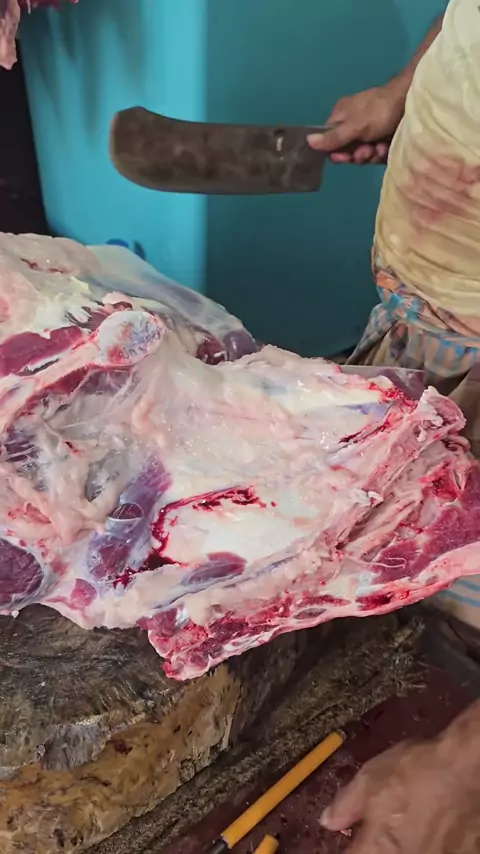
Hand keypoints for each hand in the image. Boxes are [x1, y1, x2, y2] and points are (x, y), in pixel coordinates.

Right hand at [308, 78, 406, 163]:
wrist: (411, 103)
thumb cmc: (379, 111)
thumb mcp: (353, 125)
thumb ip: (332, 137)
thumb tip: (307, 141)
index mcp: (342, 116)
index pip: (330, 141)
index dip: (336, 152)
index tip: (344, 156)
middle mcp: (354, 125)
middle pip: (347, 151)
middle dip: (357, 154)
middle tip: (366, 150)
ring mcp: (369, 132)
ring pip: (363, 154)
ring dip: (370, 155)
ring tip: (379, 148)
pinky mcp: (383, 139)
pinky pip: (376, 154)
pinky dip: (381, 153)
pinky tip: (386, 148)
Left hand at [321, 704, 479, 852]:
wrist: (467, 768)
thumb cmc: (416, 771)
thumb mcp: (370, 779)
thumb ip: (346, 804)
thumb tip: (328, 820)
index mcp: (378, 850)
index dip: (352, 844)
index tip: (356, 837)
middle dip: (378, 846)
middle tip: (386, 829)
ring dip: (408, 846)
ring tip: (415, 826)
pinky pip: (439, 853)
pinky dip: (434, 845)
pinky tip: (436, 830)